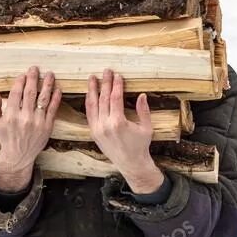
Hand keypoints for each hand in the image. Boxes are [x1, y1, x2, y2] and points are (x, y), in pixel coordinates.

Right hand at [0, 66, 61, 191]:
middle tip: (35, 68)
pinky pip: (53, 109)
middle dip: (33, 78)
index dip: (20, 81)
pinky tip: (58, 89)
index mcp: (10, 116)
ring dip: (47, 85)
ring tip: (50, 74)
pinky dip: (56, 98)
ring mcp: (37, 122)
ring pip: (43, 99)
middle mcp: (25, 118)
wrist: (19, 156)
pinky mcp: (47, 126)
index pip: (16, 93)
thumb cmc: (5, 138)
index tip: (23, 74)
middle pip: (30, 93)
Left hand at [85, 69, 163, 194]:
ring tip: (92, 78)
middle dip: (104, 83)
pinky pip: (89, 115)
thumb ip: (144, 110)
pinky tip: (90, 94)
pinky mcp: (94, 133)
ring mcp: (97, 129)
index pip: (115, 98)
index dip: (116, 85)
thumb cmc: (140, 146)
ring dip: (92, 90)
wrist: (131, 164)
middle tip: (106, 71)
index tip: (117, 75)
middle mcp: (105, 125)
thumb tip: (142, 95)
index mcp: (118, 122)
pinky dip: (89, 103)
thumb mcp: (146, 128)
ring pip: (92, 105)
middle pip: (103, 99)